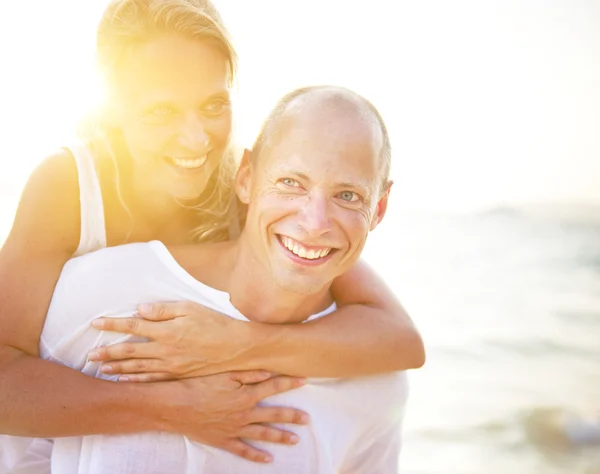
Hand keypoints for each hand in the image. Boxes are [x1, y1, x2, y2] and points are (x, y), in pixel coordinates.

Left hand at [89, 301, 254, 380]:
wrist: (236, 348)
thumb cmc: (215, 324)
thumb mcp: (191, 309)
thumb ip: (164, 310)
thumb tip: (140, 310)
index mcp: (167, 331)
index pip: (133, 326)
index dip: (113, 324)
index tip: (95, 323)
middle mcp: (165, 350)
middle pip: (130, 351)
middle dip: (108, 352)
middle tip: (90, 355)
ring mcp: (171, 366)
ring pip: (138, 368)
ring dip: (117, 368)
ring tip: (101, 368)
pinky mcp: (179, 375)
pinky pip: (152, 379)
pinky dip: (136, 380)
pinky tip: (126, 380)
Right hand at [159, 370, 308, 462]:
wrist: (174, 406)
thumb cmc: (198, 385)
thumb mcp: (224, 374)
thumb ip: (248, 373)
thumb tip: (269, 372)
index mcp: (245, 394)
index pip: (273, 387)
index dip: (290, 383)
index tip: (305, 380)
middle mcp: (244, 414)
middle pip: (274, 414)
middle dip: (292, 416)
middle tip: (307, 419)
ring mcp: (235, 429)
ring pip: (263, 434)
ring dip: (281, 437)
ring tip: (295, 439)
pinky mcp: (224, 441)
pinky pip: (243, 451)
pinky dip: (256, 456)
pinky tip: (268, 459)